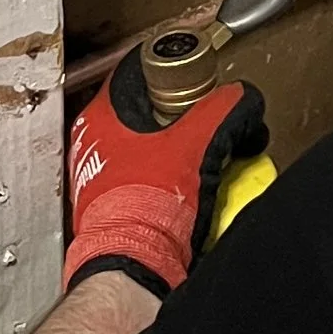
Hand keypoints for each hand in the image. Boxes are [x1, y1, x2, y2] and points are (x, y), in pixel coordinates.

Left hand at [63, 48, 269, 298]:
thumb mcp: (199, 145)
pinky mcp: (109, 206)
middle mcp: (91, 144)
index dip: (172, 68)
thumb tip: (241, 98)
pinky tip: (189, 188)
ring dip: (174, 148)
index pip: (136, 71)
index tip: (195, 76)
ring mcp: (96, 176)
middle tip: (204, 118)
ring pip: (142, 145)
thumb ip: (224, 110)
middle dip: (178, 114)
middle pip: (142, 110)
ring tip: (202, 156)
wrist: (133, 265)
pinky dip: (167, 177)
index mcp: (101, 119)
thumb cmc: (149, 208)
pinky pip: (142, 178)